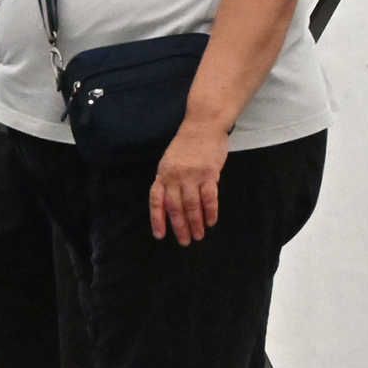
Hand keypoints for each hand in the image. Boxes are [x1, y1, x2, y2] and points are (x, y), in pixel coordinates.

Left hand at [150, 121, 229, 244]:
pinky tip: (211, 222)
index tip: (160, 236)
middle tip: (185, 242)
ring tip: (199, 236)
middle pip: (175, 207)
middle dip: (179, 226)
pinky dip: (210, 211)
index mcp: (162, 173)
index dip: (157, 219)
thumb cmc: (186, 146)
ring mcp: (192, 175)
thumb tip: (169, 205)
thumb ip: (169, 181)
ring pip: (192, 205)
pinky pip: (209, 197)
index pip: (156, 200)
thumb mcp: (170, 162)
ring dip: (196, 223)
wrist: (202, 126)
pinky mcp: (209, 174)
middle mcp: (174, 176)